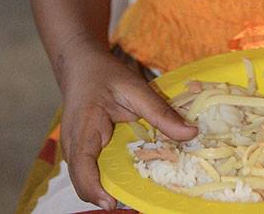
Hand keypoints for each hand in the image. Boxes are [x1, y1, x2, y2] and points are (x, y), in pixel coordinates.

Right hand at [59, 41, 196, 209]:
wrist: (80, 63)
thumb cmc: (105, 74)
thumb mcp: (135, 88)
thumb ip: (160, 112)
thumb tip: (191, 133)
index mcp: (85, 127)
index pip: (82, 167)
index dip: (95, 189)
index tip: (114, 202)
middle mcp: (73, 143)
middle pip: (82, 182)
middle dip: (104, 195)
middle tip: (133, 201)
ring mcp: (72, 147)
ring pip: (83, 179)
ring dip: (103, 188)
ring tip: (131, 193)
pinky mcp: (78, 148)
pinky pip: (87, 170)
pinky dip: (102, 177)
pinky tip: (124, 176)